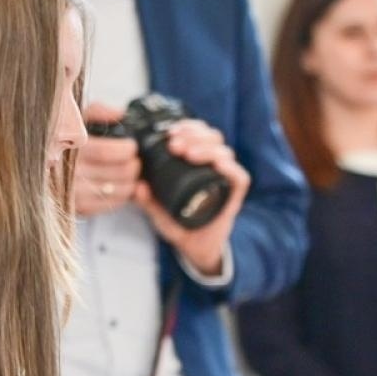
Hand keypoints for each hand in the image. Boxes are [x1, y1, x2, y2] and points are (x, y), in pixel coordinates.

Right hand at [71, 102, 141, 217]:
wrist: (36, 165)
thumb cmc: (61, 140)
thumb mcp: (75, 119)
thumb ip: (97, 112)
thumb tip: (119, 114)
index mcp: (67, 149)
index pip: (105, 152)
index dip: (125, 149)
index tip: (131, 146)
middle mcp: (68, 173)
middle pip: (117, 172)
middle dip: (133, 165)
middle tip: (135, 161)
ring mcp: (72, 193)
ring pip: (116, 189)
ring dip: (131, 181)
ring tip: (130, 173)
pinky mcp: (76, 208)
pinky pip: (108, 205)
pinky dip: (121, 196)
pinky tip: (121, 186)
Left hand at [133, 119, 250, 279]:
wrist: (196, 247)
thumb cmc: (179, 224)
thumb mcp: (157, 211)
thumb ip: (147, 199)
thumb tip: (137, 186)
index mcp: (196, 163)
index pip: (198, 134)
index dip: (188, 128)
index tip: (171, 132)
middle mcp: (213, 168)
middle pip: (213, 138)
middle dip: (194, 135)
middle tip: (175, 143)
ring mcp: (225, 180)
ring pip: (225, 152)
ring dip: (207, 148)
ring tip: (189, 153)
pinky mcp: (235, 195)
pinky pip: (239, 177)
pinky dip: (230, 169)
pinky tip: (218, 165)